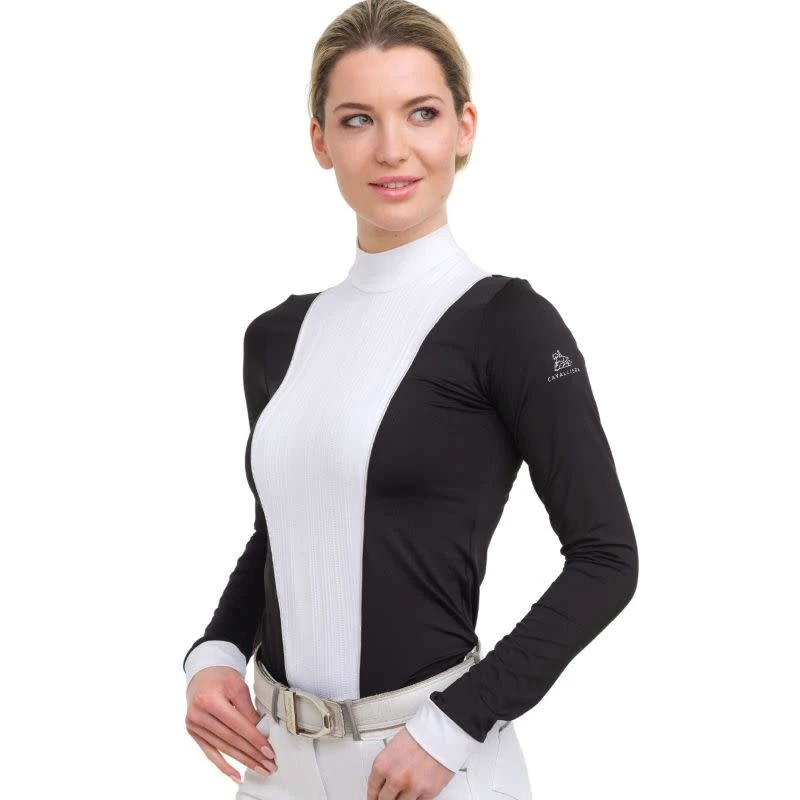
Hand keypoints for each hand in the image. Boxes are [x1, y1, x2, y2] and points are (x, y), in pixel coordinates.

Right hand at [185, 666, 276, 784]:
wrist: (203, 673)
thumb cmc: (222, 677)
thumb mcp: (238, 686)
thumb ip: (248, 709)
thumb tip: (261, 732)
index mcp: (209, 700)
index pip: (237, 724)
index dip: (254, 739)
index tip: (269, 751)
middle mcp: (198, 715)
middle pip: (230, 739)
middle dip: (252, 754)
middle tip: (269, 765)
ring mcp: (193, 726)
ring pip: (223, 748)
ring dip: (243, 761)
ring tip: (260, 769)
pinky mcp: (194, 733)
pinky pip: (210, 753)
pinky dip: (223, 766)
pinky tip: (236, 775)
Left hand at [367, 727, 455, 798]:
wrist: (441, 731)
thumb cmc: (420, 733)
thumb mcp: (394, 746)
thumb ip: (388, 766)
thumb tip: (384, 779)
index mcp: (383, 764)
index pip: (372, 788)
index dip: (373, 795)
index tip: (374, 798)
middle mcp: (396, 778)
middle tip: (386, 798)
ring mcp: (412, 787)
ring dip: (401, 799)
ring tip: (403, 794)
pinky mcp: (428, 792)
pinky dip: (416, 798)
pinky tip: (415, 792)